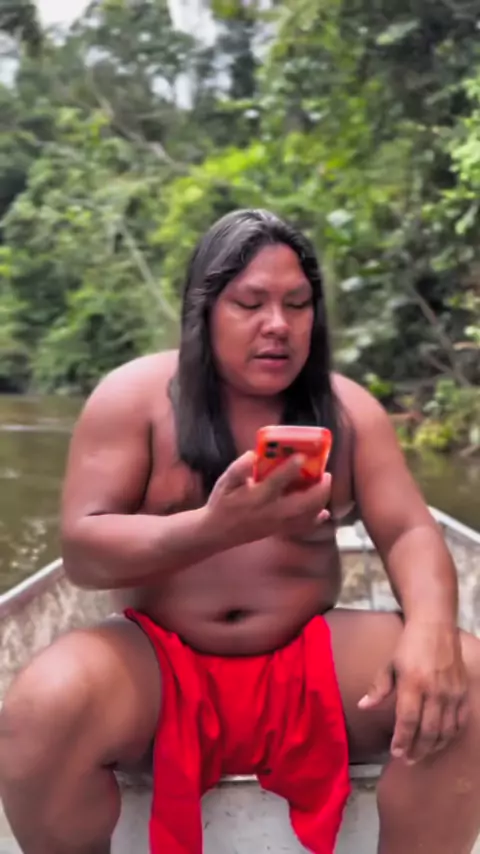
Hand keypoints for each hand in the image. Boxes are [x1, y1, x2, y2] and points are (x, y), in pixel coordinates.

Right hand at [206, 450, 330, 546]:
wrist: (217, 532)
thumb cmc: (222, 503)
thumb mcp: (224, 482)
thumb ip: (239, 468)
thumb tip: (253, 454)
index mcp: (256, 497)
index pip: (276, 481)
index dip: (290, 468)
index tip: (302, 456)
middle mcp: (270, 512)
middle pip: (303, 503)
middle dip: (319, 489)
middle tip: (326, 474)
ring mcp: (277, 524)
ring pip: (307, 516)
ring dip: (320, 500)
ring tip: (324, 484)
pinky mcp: (279, 531)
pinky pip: (303, 528)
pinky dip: (316, 519)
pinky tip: (323, 512)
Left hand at [358, 619, 468, 763]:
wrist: (435, 626)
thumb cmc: (409, 645)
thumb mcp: (389, 664)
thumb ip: (378, 688)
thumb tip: (363, 706)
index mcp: (412, 683)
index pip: (407, 720)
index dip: (402, 740)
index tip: (396, 753)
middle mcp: (434, 690)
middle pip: (428, 731)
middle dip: (418, 749)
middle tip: (409, 760)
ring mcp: (452, 692)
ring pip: (446, 730)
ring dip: (434, 746)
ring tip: (423, 754)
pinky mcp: (463, 691)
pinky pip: (460, 721)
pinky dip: (451, 735)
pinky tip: (441, 741)